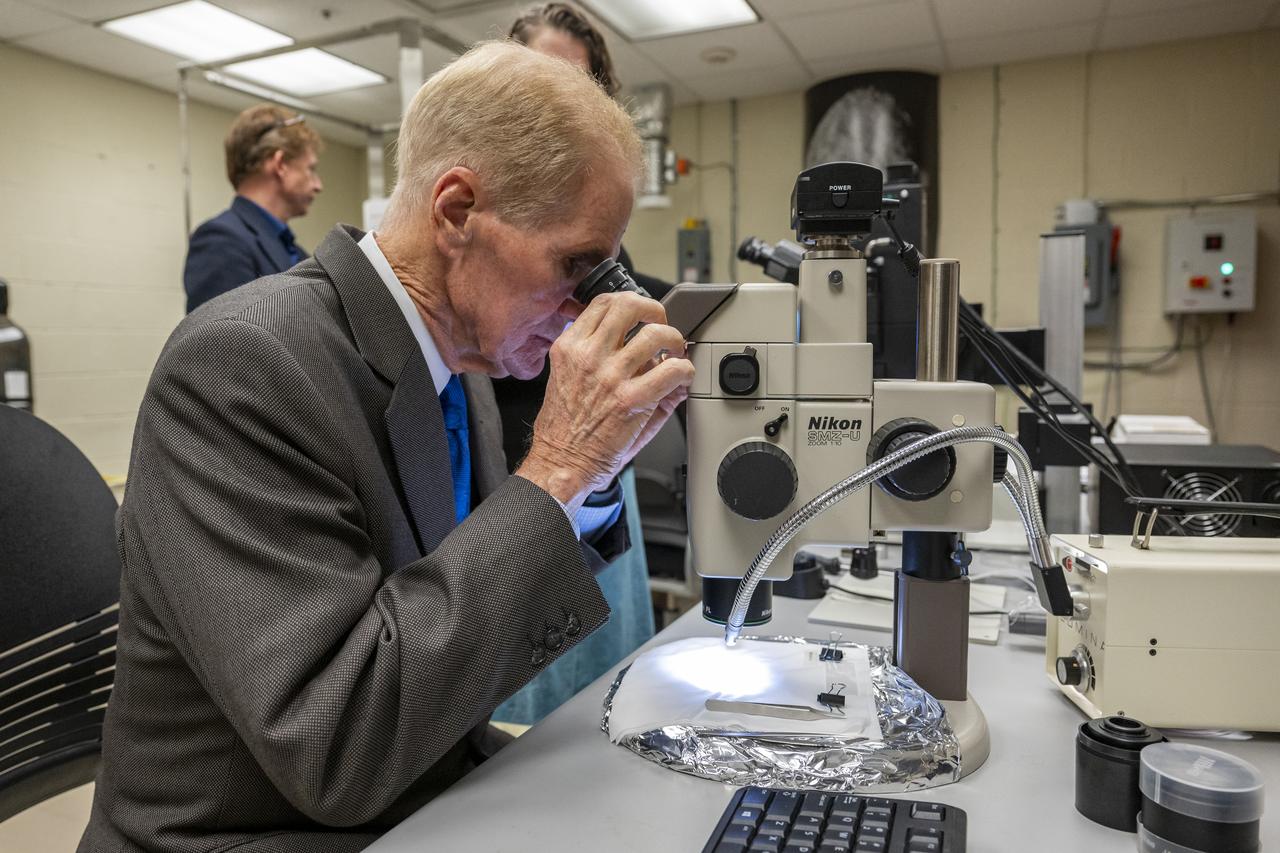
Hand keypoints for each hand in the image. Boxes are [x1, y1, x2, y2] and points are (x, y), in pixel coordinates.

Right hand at [516, 292, 693, 512]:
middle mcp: (588, 356)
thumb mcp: (567, 381)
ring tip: (675, 354)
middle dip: (654, 310)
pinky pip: (672, 370)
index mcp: (569, 348)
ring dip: (674, 341)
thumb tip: (634, 344)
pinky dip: (685, 371)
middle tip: (661, 326)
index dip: (630, 303)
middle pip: (629, 305)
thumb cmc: (563, 431)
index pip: (603, 303)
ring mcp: (610, 376)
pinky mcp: (632, 399)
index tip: (640, 315)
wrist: (559, 464)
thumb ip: (601, 359)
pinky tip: (681, 380)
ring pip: (655, 334)